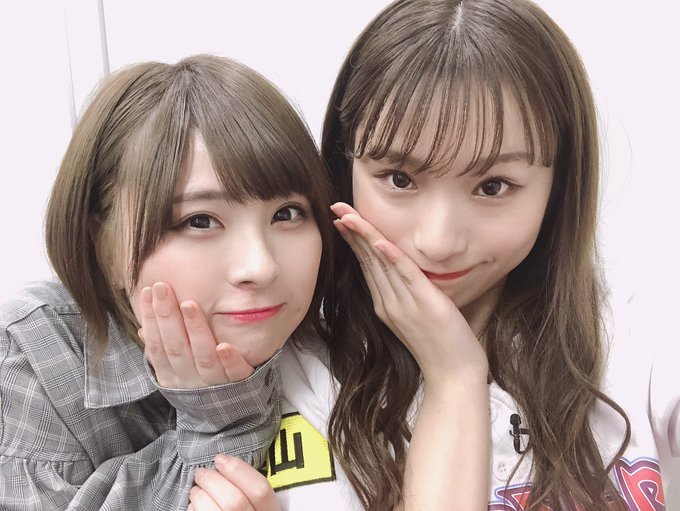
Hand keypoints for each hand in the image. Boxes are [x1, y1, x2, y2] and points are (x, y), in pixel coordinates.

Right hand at [139, 282, 254, 387]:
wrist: (228, 419)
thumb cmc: (198, 385)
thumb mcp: (175, 371)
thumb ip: (161, 351)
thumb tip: (142, 329)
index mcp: (171, 375)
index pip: (157, 344)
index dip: (151, 318)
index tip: (149, 291)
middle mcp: (189, 381)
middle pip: (176, 346)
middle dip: (167, 316)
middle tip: (163, 288)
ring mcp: (213, 385)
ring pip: (202, 356)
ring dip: (195, 330)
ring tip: (189, 305)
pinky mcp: (238, 385)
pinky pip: (234, 373)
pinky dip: (229, 360)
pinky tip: (225, 345)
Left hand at [189, 454, 279, 510]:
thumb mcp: (262, 507)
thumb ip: (252, 493)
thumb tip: (225, 466)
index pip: (260, 489)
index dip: (238, 470)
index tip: (221, 459)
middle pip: (233, 501)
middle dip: (212, 481)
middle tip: (201, 473)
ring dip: (200, 497)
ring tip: (196, 490)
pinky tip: (194, 506)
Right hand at [331, 203, 487, 384]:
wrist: (453, 376)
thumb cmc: (439, 347)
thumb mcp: (416, 318)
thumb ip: (405, 296)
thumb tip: (401, 275)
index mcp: (385, 305)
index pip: (366, 265)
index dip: (354, 240)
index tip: (343, 220)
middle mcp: (389, 303)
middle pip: (368, 259)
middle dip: (353, 231)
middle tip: (336, 207)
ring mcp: (405, 304)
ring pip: (380, 263)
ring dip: (365, 236)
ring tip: (349, 215)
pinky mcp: (425, 304)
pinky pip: (406, 276)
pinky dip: (392, 257)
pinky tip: (381, 241)